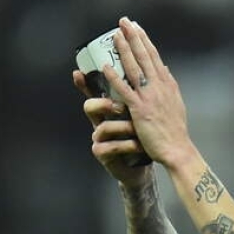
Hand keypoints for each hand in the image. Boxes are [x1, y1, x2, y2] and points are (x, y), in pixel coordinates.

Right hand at [72, 69, 150, 189]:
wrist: (143, 164)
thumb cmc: (142, 136)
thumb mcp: (141, 113)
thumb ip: (140, 96)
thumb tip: (155, 69)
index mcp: (109, 109)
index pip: (94, 92)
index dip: (84, 82)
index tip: (78, 72)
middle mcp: (100, 121)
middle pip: (89, 106)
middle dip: (104, 104)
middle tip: (121, 106)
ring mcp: (99, 138)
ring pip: (102, 128)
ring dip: (123, 127)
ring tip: (138, 129)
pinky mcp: (103, 154)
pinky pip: (111, 147)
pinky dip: (129, 145)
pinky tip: (140, 145)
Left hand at [104, 17, 196, 169]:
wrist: (177, 148)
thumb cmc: (175, 129)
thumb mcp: (176, 102)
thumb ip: (168, 84)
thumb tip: (165, 69)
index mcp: (167, 83)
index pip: (154, 56)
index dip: (144, 39)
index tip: (136, 26)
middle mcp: (159, 86)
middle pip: (144, 56)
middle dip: (133, 37)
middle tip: (123, 21)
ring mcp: (149, 97)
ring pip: (134, 68)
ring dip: (124, 50)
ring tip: (114, 35)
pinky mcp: (139, 110)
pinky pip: (124, 91)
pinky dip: (115, 78)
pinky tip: (105, 67)